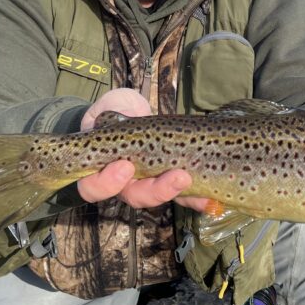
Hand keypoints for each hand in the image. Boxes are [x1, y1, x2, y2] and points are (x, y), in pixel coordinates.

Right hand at [77, 88, 202, 207]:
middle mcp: (124, 183)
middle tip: (176, 176)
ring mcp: (149, 182)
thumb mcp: (109, 106)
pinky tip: (210, 199)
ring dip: (178, 192)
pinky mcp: (171, 179)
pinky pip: (182, 195)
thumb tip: (112, 114)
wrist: (137, 114)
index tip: (124, 167)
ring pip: (159, 197)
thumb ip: (108, 109)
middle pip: (134, 196)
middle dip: (155, 190)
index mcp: (100, 169)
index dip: (106, 183)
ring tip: (191, 179)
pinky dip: (196, 198)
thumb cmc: (116, 111)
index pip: (94, 187)